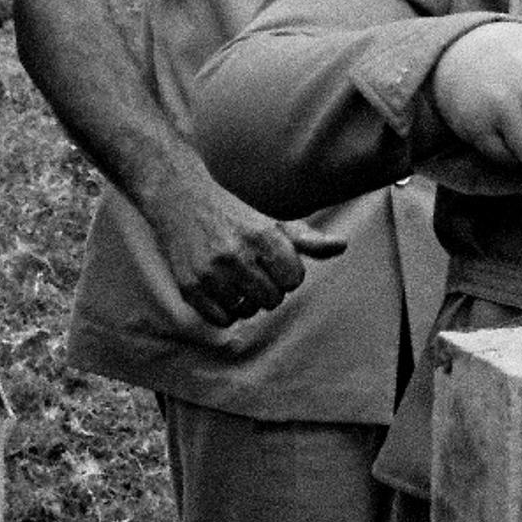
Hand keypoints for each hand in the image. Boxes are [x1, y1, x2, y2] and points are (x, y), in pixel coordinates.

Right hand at [146, 173, 342, 327]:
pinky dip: (225, 312)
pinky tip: (221, 291)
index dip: (287, 275)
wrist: (179, 201)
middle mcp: (237, 254)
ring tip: (236, 281)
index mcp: (262, 235)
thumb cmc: (233, 216)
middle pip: (273, 300)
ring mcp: (211, 272)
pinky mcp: (190, 287)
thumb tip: (342, 246)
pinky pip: (222, 320)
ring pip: (247, 312)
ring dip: (246, 302)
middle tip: (253, 272)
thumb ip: (308, 240)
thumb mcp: (271, 223)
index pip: (294, 280)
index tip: (274, 263)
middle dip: (268, 290)